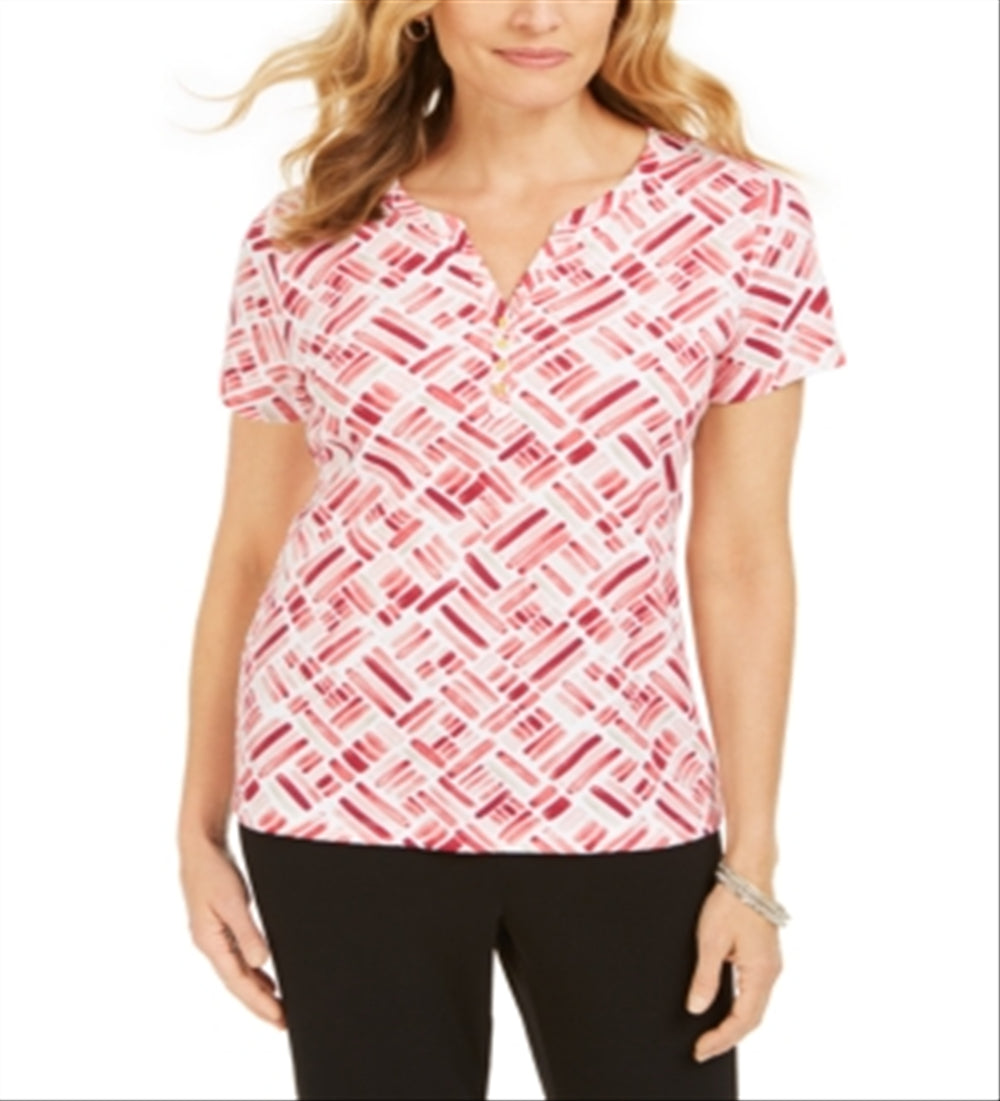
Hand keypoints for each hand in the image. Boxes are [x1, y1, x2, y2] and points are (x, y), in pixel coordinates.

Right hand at [179, 835, 285, 1029]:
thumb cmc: (214, 871)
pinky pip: (238, 957)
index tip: (278, 1017)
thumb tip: (260, 964)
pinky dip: (253, 971)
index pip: (238, 982)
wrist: (200, 847)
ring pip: (238, 972)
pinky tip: (265, 976)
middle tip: (283, 1022)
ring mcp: (214, 936)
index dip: (259, 1002)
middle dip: (260, 1003)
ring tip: (278, 1007)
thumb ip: (247, 933)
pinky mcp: (220, 926)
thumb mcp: (233, 901)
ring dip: (258, 989)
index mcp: (210, 942)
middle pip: (238, 983)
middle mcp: (210, 944)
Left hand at [685, 881, 782, 1061]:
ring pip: (754, 1005)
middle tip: (702, 1050)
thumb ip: (705, 978)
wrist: (748, 872)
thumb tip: (697, 1008)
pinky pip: (753, 989)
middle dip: (727, 1037)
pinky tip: (723, 1006)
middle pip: (751, 1018)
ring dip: (734, 1022)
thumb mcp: (711, 940)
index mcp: (762, 973)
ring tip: (710, 1035)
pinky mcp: (762, 954)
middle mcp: (770, 972)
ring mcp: (769, 963)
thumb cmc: (731, 901)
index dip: (721, 1039)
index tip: (701, 1050)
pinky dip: (739, 1005)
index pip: (743, 1020)